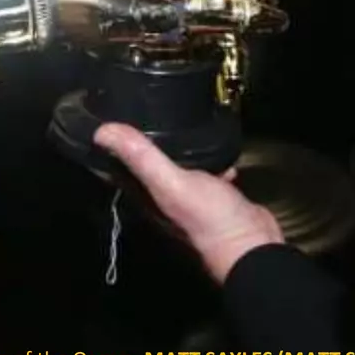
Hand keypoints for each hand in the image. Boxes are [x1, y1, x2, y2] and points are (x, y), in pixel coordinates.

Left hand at [94, 122, 282, 284]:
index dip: (115, 146)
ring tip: (181, 118)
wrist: (253, 244)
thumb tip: (102, 131)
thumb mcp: (172, 183)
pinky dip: (212, 159)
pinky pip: (209, 171)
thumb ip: (142, 157)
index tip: (110, 118)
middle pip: (151, 166)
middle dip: (149, 141)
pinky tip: (217, 147)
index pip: (123, 169)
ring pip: (180, 167)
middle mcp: (166, 199)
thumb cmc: (209, 216)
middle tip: (147, 110)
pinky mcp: (217, 195)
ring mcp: (193, 198)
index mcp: (149, 198)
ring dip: (181, 149)